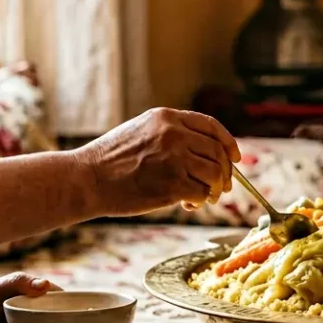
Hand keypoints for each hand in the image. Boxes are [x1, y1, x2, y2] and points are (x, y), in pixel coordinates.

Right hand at [76, 108, 241, 214]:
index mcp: (166, 118)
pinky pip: (201, 192)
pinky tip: (188, 205)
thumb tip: (207, 152)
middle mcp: (174, 133)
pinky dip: (200, 201)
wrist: (86, 179)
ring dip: (215, 189)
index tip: (236, 158)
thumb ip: (171, 135)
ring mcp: (174, 157)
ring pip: (215, 173)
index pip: (212, 126)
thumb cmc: (111, 161)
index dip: (229, 143)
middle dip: (225, 172)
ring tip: (204, 197)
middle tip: (221, 187)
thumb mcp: (141, 132)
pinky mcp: (172, 182)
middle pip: (218, 151)